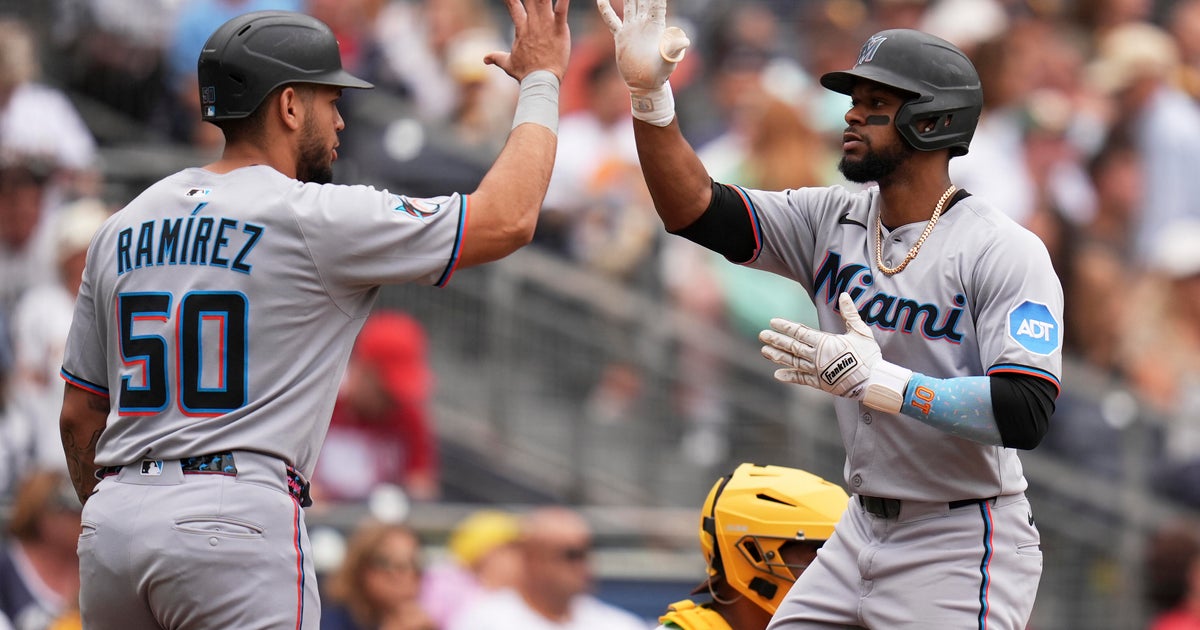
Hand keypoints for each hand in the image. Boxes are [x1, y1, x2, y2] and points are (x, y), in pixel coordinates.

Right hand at [486, 0, 571, 81]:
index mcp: (521, 28)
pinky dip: (565, 0)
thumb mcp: (508, 64)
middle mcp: (532, 23)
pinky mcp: (560, 30)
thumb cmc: (525, 73)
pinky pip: (562, 10)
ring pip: (543, 0)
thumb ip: (496, 57)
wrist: (540, 81)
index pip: (512, 4)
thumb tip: (484, 59)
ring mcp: (546, 25)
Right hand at [596, 0, 688, 124]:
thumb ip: (674, 49)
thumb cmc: (659, 74)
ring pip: (628, 4)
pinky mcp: (621, 37)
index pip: (657, 2)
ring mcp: (632, 28)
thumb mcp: (668, 61)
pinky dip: (606, 10)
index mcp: (655, 25)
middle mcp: (643, 23)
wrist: (645, 85)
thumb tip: (684, 40)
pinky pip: (612, 20)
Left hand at [759, 293, 881, 399]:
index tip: (773, 321)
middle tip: (762, 335)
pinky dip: (789, 377)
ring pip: (792, 362)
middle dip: (776, 340)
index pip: (800, 332)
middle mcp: (816, 356)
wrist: (873, 382)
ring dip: (777, 356)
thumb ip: (850, 313)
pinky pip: (801, 379)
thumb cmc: (868, 356)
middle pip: (791, 346)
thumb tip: (844, 295)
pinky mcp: (820, 383)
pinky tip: (777, 375)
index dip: (785, 326)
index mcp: (824, 342)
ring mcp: (816, 370)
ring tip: (764, 351)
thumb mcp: (861, 331)